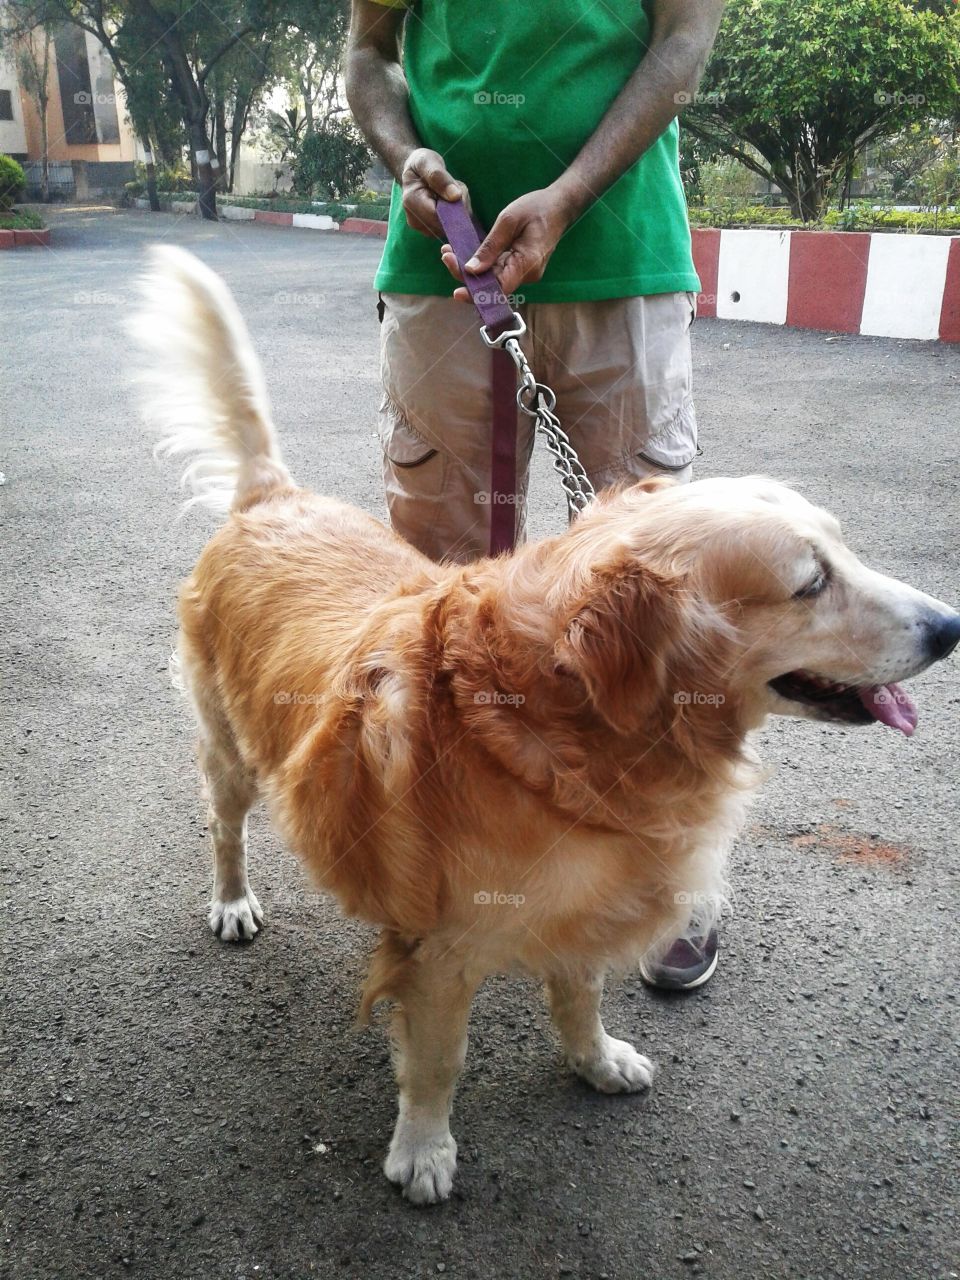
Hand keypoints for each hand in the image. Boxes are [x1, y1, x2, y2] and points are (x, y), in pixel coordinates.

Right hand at [400, 147, 468, 236]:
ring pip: (452, 227)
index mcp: (411, 201)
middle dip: (458, 207)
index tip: (460, 190)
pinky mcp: (432, 232)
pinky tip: (450, 203)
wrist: (415, 172)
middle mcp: (415, 220)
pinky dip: (457, 215)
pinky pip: (452, 228)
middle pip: (447, 224)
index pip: (438, 215)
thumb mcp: (428, 161)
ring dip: (459, 211)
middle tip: (457, 187)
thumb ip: (440, 176)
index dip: (455, 207)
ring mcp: (423, 229)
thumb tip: (455, 196)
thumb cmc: (421, 163)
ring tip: (451, 193)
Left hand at [440, 186, 573, 300]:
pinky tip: (462, 253)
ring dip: (470, 270)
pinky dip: (481, 265)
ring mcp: (523, 272)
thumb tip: (471, 269)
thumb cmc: (537, 208)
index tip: (457, 292)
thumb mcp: (509, 219)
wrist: (559, 206)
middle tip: (445, 256)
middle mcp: (527, 274)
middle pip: (492, 285)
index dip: (477, 293)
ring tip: (448, 252)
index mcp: (527, 263)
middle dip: (466, 276)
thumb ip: (491, 246)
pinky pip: (497, 271)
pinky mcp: (519, 266)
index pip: (499, 288)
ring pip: (493, 279)